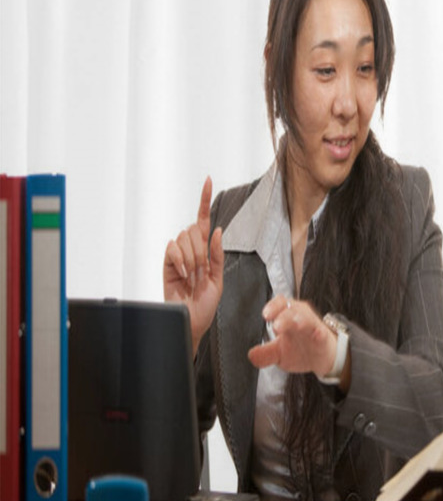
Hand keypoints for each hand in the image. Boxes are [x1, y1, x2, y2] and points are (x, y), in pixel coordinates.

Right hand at [163, 176, 223, 354]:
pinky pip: (172, 248)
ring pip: (184, 238)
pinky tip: (183, 275)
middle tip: (201, 272)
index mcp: (205, 250)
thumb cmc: (205, 303)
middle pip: (194, 230)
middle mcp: (190, 249)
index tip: (208, 180)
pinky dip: (180, 260)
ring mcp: (177, 255)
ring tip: (192, 276)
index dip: (205, 200)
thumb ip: (217, 254)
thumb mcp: (218, 278)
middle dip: (201, 251)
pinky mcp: (166, 263)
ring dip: (192, 258)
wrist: (191, 320)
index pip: (203, 219)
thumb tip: (216, 230)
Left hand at [247, 295, 336, 378]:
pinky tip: (315, 335)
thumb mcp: (278, 353)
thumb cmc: (299, 349)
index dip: (272, 306)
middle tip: (276, 326)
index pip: (279, 303)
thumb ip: (265, 354)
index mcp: (286, 315)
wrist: (322, 357)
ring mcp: (312, 325)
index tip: (265, 315)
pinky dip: (318, 332)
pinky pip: (321, 331)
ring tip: (293, 326)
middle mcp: (300, 316)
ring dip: (299, 320)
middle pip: (292, 308)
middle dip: (284, 315)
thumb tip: (251, 355)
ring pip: (306, 317)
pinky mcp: (323, 336)